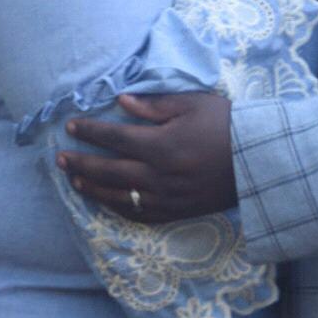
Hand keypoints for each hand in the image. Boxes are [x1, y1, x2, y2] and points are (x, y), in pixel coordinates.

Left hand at [57, 90, 236, 222]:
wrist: (258, 159)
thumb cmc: (225, 124)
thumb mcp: (192, 104)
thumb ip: (154, 105)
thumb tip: (121, 102)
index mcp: (161, 144)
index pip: (114, 137)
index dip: (90, 131)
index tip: (71, 126)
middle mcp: (158, 174)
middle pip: (109, 169)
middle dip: (81, 162)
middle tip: (60, 158)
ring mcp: (166, 197)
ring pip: (118, 196)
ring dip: (92, 188)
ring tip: (74, 180)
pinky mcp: (175, 212)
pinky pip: (138, 214)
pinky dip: (117, 208)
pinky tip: (104, 201)